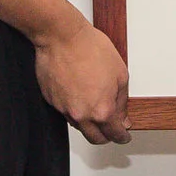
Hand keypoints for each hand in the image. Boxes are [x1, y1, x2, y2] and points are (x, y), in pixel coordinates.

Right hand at [35, 21, 130, 144]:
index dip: (122, 137)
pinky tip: (79, 92)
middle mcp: (81, 115)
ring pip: (79, 126)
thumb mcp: (120, 74)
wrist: (62, 37)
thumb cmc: (90, 49)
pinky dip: (74, 108)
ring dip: (89, 121)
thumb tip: (122, 118)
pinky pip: (66, 112)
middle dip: (106, 135)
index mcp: (102, 110)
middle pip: (95, 138)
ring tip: (94, 103)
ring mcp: (64, 109)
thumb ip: (122, 102)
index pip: (114, 134)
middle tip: (112, 128)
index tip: (124, 135)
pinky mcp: (51, 101)